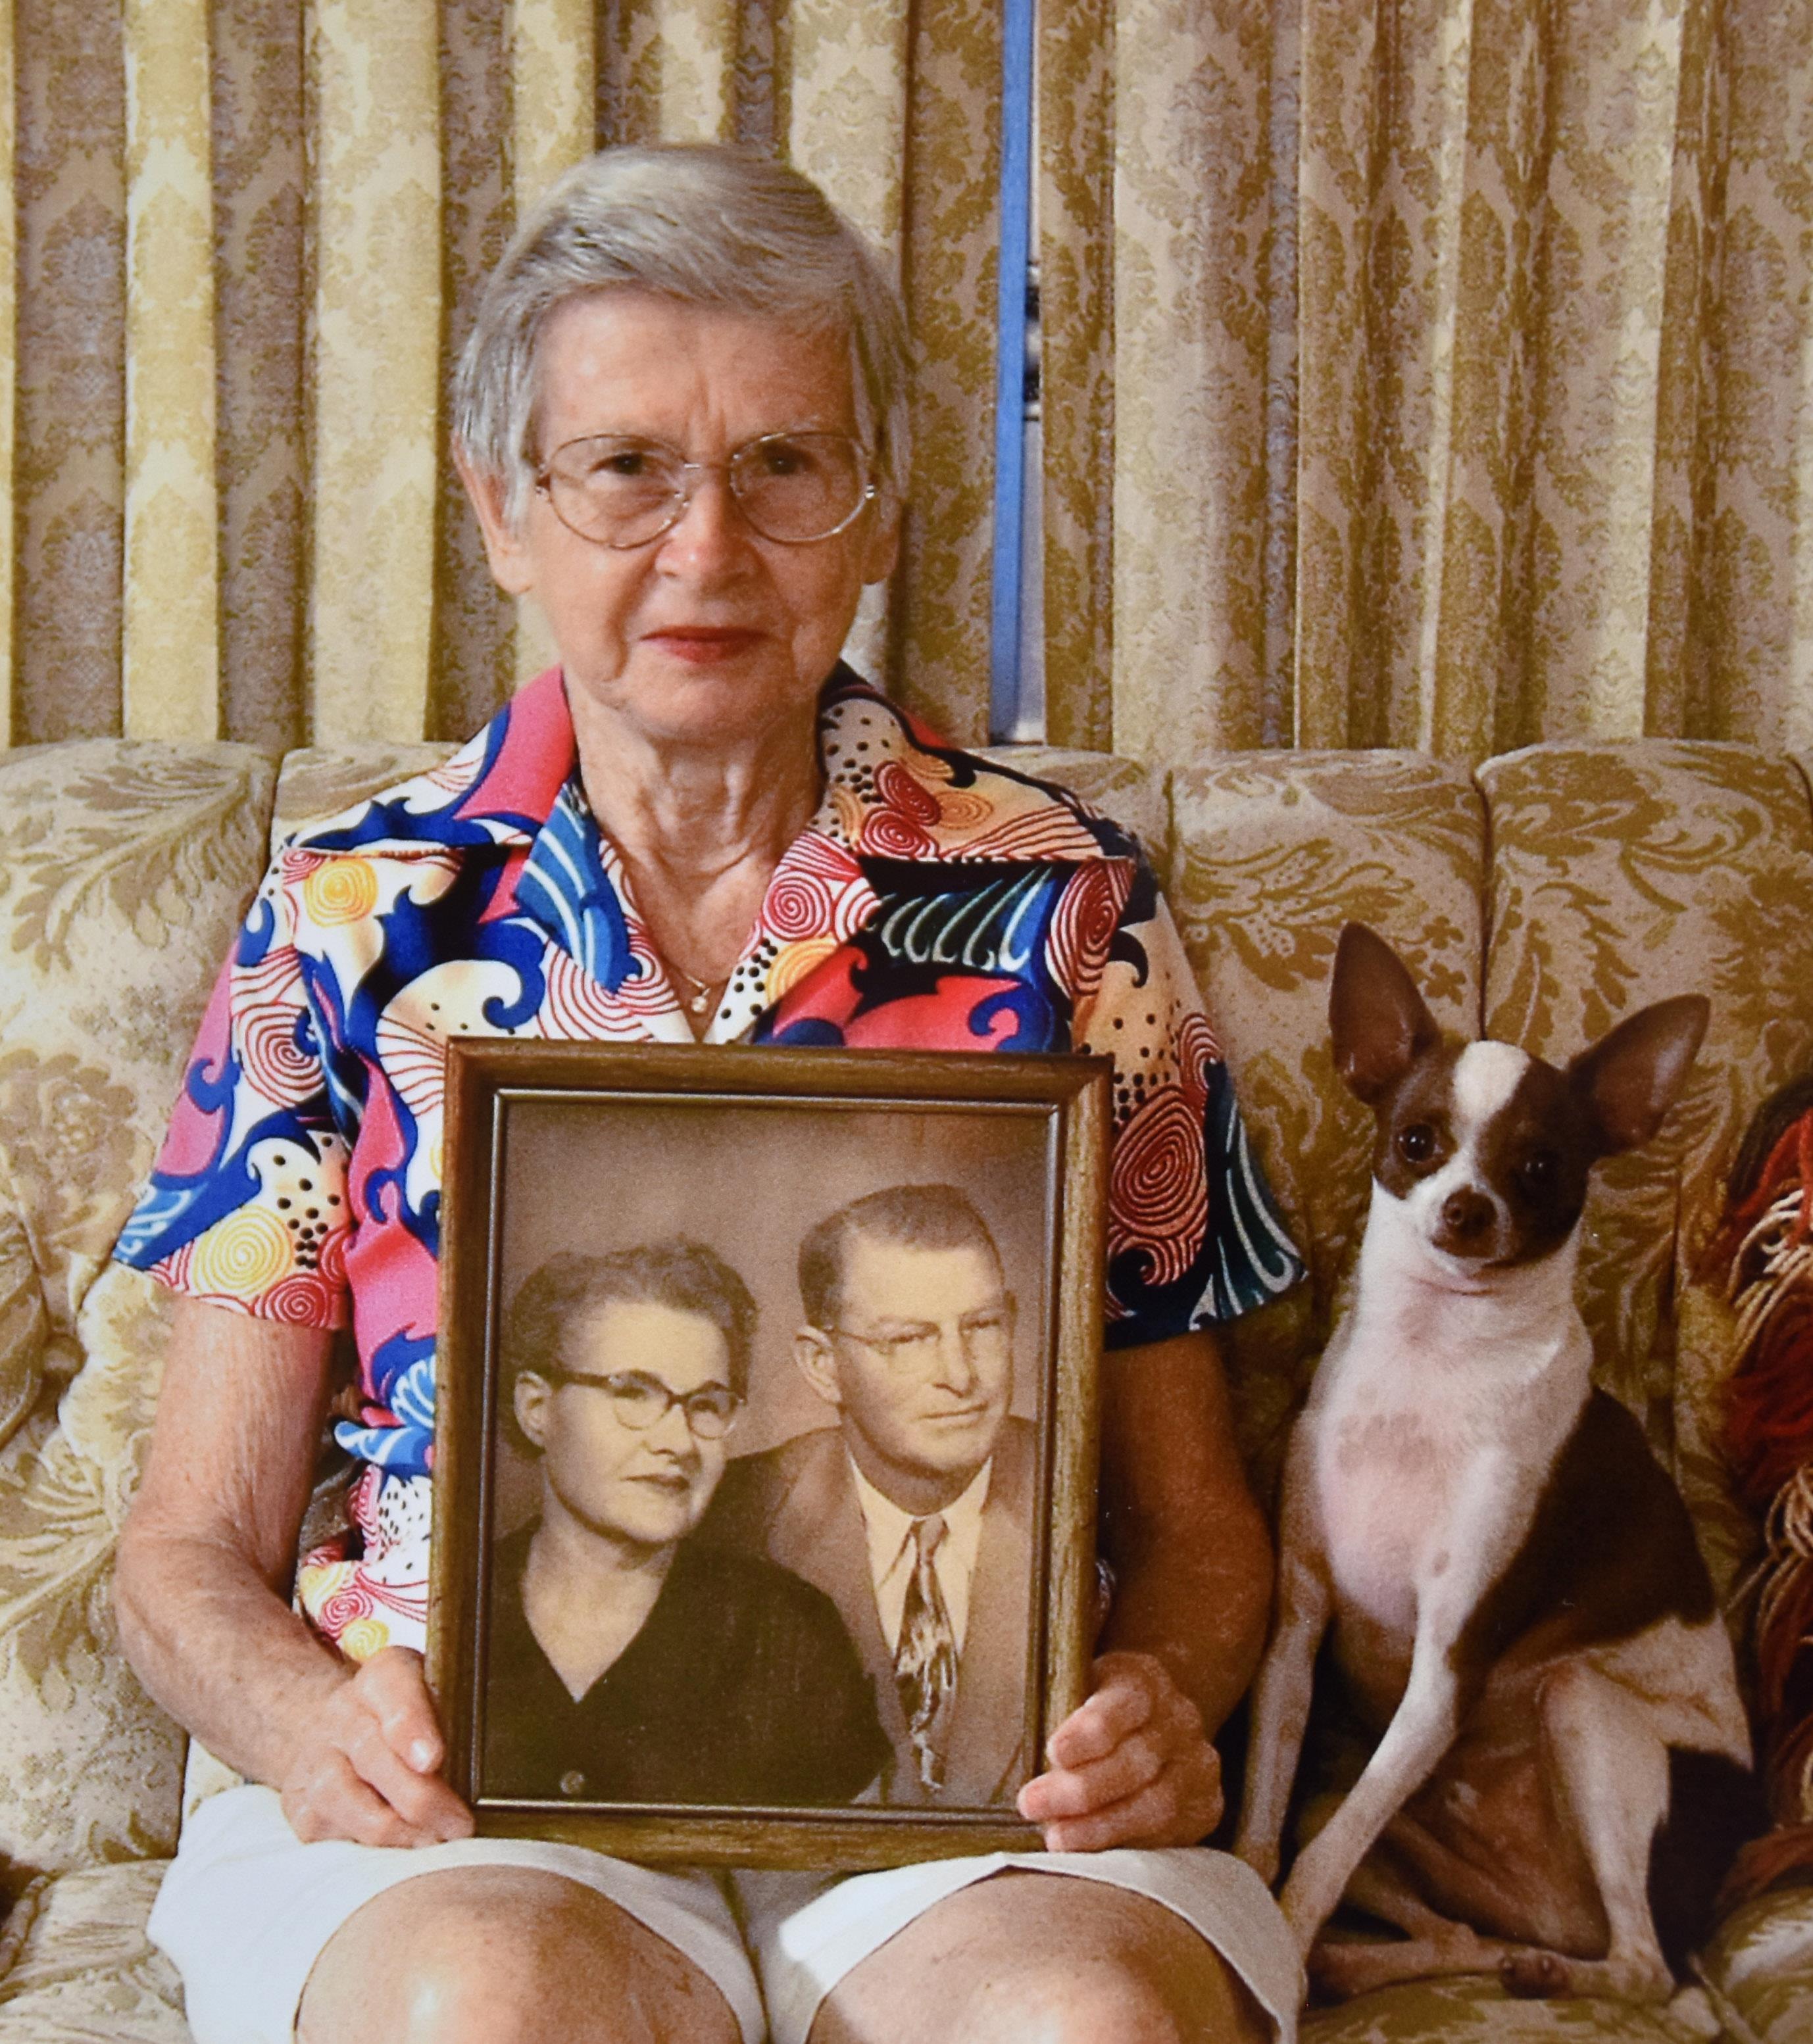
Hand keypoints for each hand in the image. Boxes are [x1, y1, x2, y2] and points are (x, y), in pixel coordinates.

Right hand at [279, 1647, 473, 1847]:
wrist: (334, 1731)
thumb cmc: (407, 1719)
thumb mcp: (436, 1695)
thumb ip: (459, 1711)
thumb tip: (492, 1756)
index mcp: (383, 1677)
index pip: (392, 1689)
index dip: (408, 1725)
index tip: (432, 1759)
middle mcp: (341, 1715)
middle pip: (372, 1754)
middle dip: (419, 1798)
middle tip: (459, 1825)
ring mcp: (314, 1762)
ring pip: (346, 1802)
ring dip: (395, 1832)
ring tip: (434, 1843)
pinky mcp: (301, 1810)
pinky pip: (332, 1837)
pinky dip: (369, 1852)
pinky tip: (402, 1855)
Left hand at [1015, 1650, 1223, 1851]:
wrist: (1154, 1719)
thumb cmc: (1094, 1706)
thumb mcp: (1076, 1684)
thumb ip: (1054, 1707)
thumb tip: (1013, 1745)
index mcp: (1145, 1679)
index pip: (1125, 1702)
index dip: (1091, 1730)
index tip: (1054, 1751)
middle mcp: (1180, 1719)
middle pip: (1137, 1760)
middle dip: (1082, 1789)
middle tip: (1032, 1804)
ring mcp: (1197, 1765)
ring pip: (1156, 1804)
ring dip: (1100, 1827)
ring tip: (1055, 1839)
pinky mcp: (1205, 1806)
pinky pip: (1170, 1833)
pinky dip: (1127, 1846)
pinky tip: (1091, 1855)